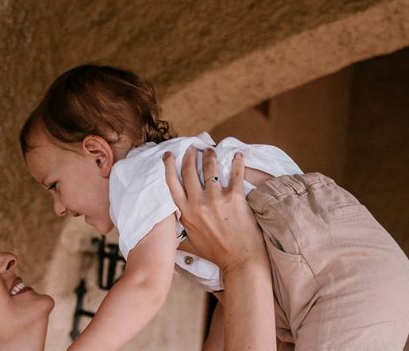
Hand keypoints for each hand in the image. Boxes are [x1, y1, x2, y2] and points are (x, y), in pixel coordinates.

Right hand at [163, 147, 266, 273]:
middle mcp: (198, 203)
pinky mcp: (235, 198)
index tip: (168, 155)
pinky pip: (235, 174)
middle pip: (189, 170)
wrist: (240, 261)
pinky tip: (238, 155)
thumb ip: (178, 234)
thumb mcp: (190, 244)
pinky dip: (238, 162)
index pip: (172, 183)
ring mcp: (216, 199)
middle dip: (190, 155)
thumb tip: (167, 234)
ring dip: (210, 156)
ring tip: (211, 150)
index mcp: (185, 212)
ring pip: (210, 168)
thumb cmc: (216, 254)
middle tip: (192, 147)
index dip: (168, 166)